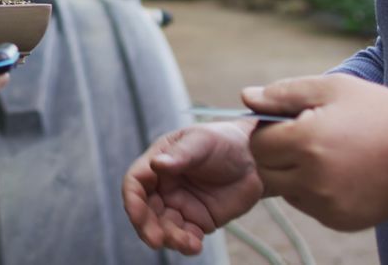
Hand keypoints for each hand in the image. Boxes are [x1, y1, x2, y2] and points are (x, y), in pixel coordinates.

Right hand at [122, 122, 262, 253]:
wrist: (255, 159)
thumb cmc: (223, 141)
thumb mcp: (201, 141)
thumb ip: (180, 155)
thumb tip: (157, 164)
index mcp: (157, 164)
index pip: (135, 184)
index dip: (132, 201)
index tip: (137, 216)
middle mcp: (163, 187)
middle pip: (145, 211)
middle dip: (147, 228)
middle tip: (157, 240)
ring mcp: (179, 206)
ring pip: (164, 228)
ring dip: (170, 239)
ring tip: (188, 243)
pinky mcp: (197, 221)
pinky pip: (186, 237)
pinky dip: (187, 245)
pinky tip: (195, 245)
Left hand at [243, 74, 387, 230]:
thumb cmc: (381, 114)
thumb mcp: (334, 89)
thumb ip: (284, 93)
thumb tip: (246, 97)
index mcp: (306, 140)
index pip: (257, 142)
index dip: (269, 129)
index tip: (291, 122)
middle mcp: (311, 177)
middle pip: (264, 169)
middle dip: (276, 153)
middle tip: (305, 138)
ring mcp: (324, 203)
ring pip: (282, 189)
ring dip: (291, 173)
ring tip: (324, 155)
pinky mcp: (336, 220)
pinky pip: (306, 204)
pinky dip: (311, 190)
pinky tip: (338, 173)